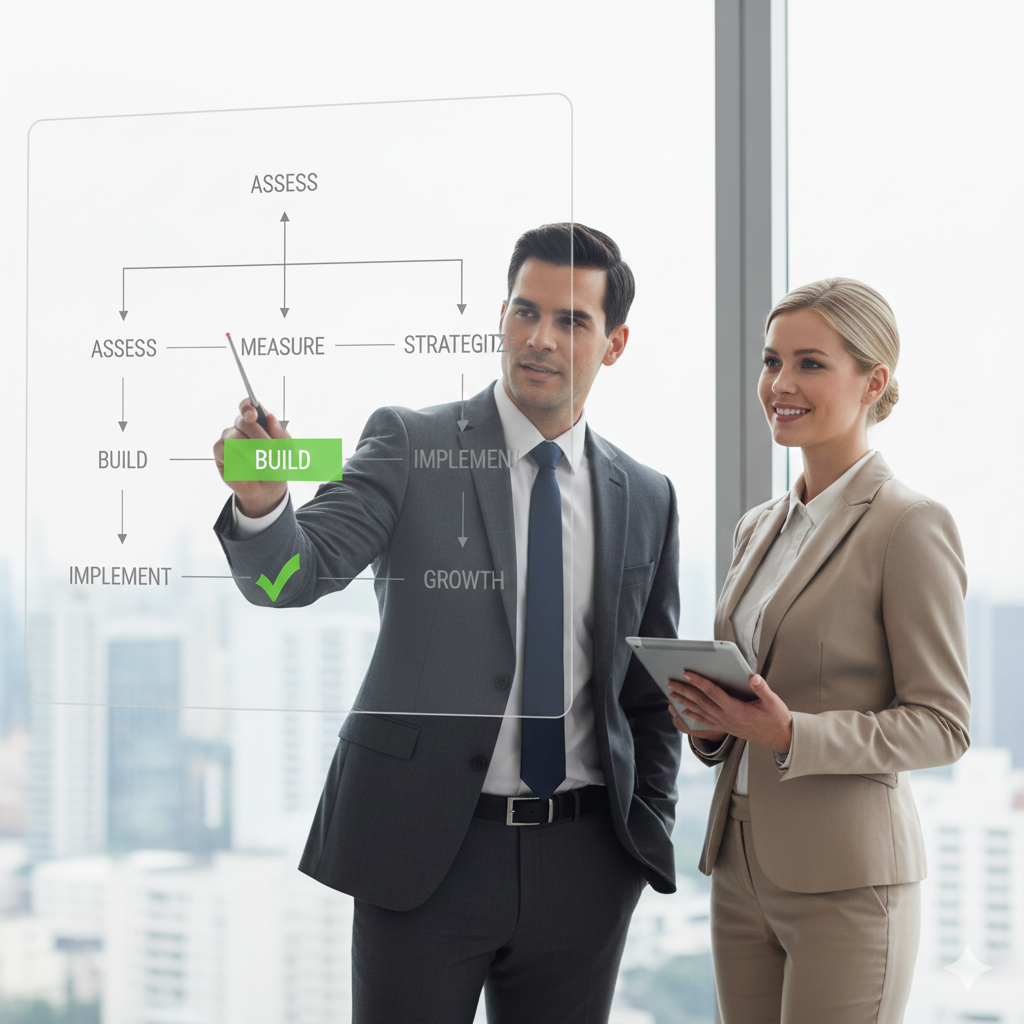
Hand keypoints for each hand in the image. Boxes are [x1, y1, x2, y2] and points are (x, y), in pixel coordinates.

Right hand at [213, 398, 290, 516]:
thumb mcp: (286, 451)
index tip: (254, 415)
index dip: (248, 407)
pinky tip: (245, 467)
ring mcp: (228, 438)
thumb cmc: (275, 466)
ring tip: (260, 463)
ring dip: (250, 452)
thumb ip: (281, 434)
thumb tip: (270, 417)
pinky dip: (238, 460)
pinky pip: (225, 450)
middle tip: (269, 451)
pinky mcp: (219, 452)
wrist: (267, 489)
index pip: (248, 406)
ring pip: (234, 437)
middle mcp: (241, 427)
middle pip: (243, 421)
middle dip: (259, 436)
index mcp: (257, 422)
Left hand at [666, 671, 792, 753]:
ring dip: (684, 701)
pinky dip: (693, 714)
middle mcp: (726, 718)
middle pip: (701, 702)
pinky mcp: (725, 727)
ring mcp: (724, 724)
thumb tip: (753, 677)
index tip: (687, 672)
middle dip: (684, 691)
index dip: (699, 681)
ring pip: (700, 711)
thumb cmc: (776, 718)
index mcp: (736, 709)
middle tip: (670, 682)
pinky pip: (705, 721)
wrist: (779, 738)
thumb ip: (761, 688)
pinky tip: (684, 710)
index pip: (712, 692)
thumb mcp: (773, 702)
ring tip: (672, 693)